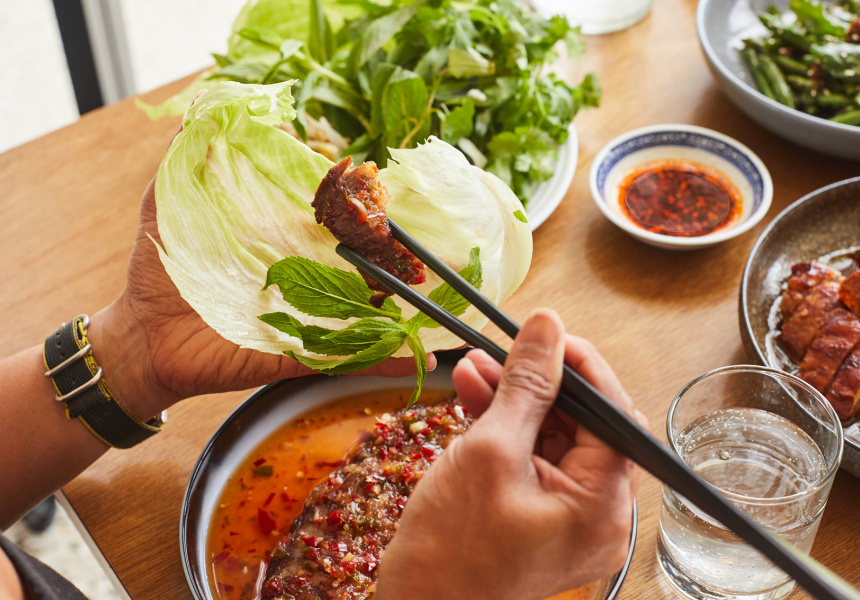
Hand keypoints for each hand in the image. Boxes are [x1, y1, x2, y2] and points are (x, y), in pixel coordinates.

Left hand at [87, 175, 429, 419]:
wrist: (145, 337)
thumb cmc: (161, 270)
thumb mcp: (167, 205)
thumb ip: (190, 159)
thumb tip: (221, 113)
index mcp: (282, 238)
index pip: (331, 219)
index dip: (360, 206)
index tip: (383, 192)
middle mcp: (304, 274)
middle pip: (360, 264)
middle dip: (399, 258)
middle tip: (435, 249)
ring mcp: (305, 315)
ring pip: (365, 309)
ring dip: (408, 306)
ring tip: (447, 298)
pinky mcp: (297, 353)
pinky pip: (343, 358)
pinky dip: (383, 360)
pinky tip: (421, 357)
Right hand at [375, 309, 645, 599]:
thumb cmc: (450, 548)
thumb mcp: (490, 450)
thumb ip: (524, 384)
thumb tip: (547, 326)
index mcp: (601, 506)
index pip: (611, 415)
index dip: (581, 367)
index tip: (547, 334)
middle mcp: (596, 515)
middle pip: (581, 425)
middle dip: (536, 382)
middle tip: (501, 349)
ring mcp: (566, 519)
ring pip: (550, 438)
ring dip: (513, 400)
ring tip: (474, 367)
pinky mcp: (538, 517)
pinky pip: (531, 460)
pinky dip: (505, 429)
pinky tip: (473, 394)